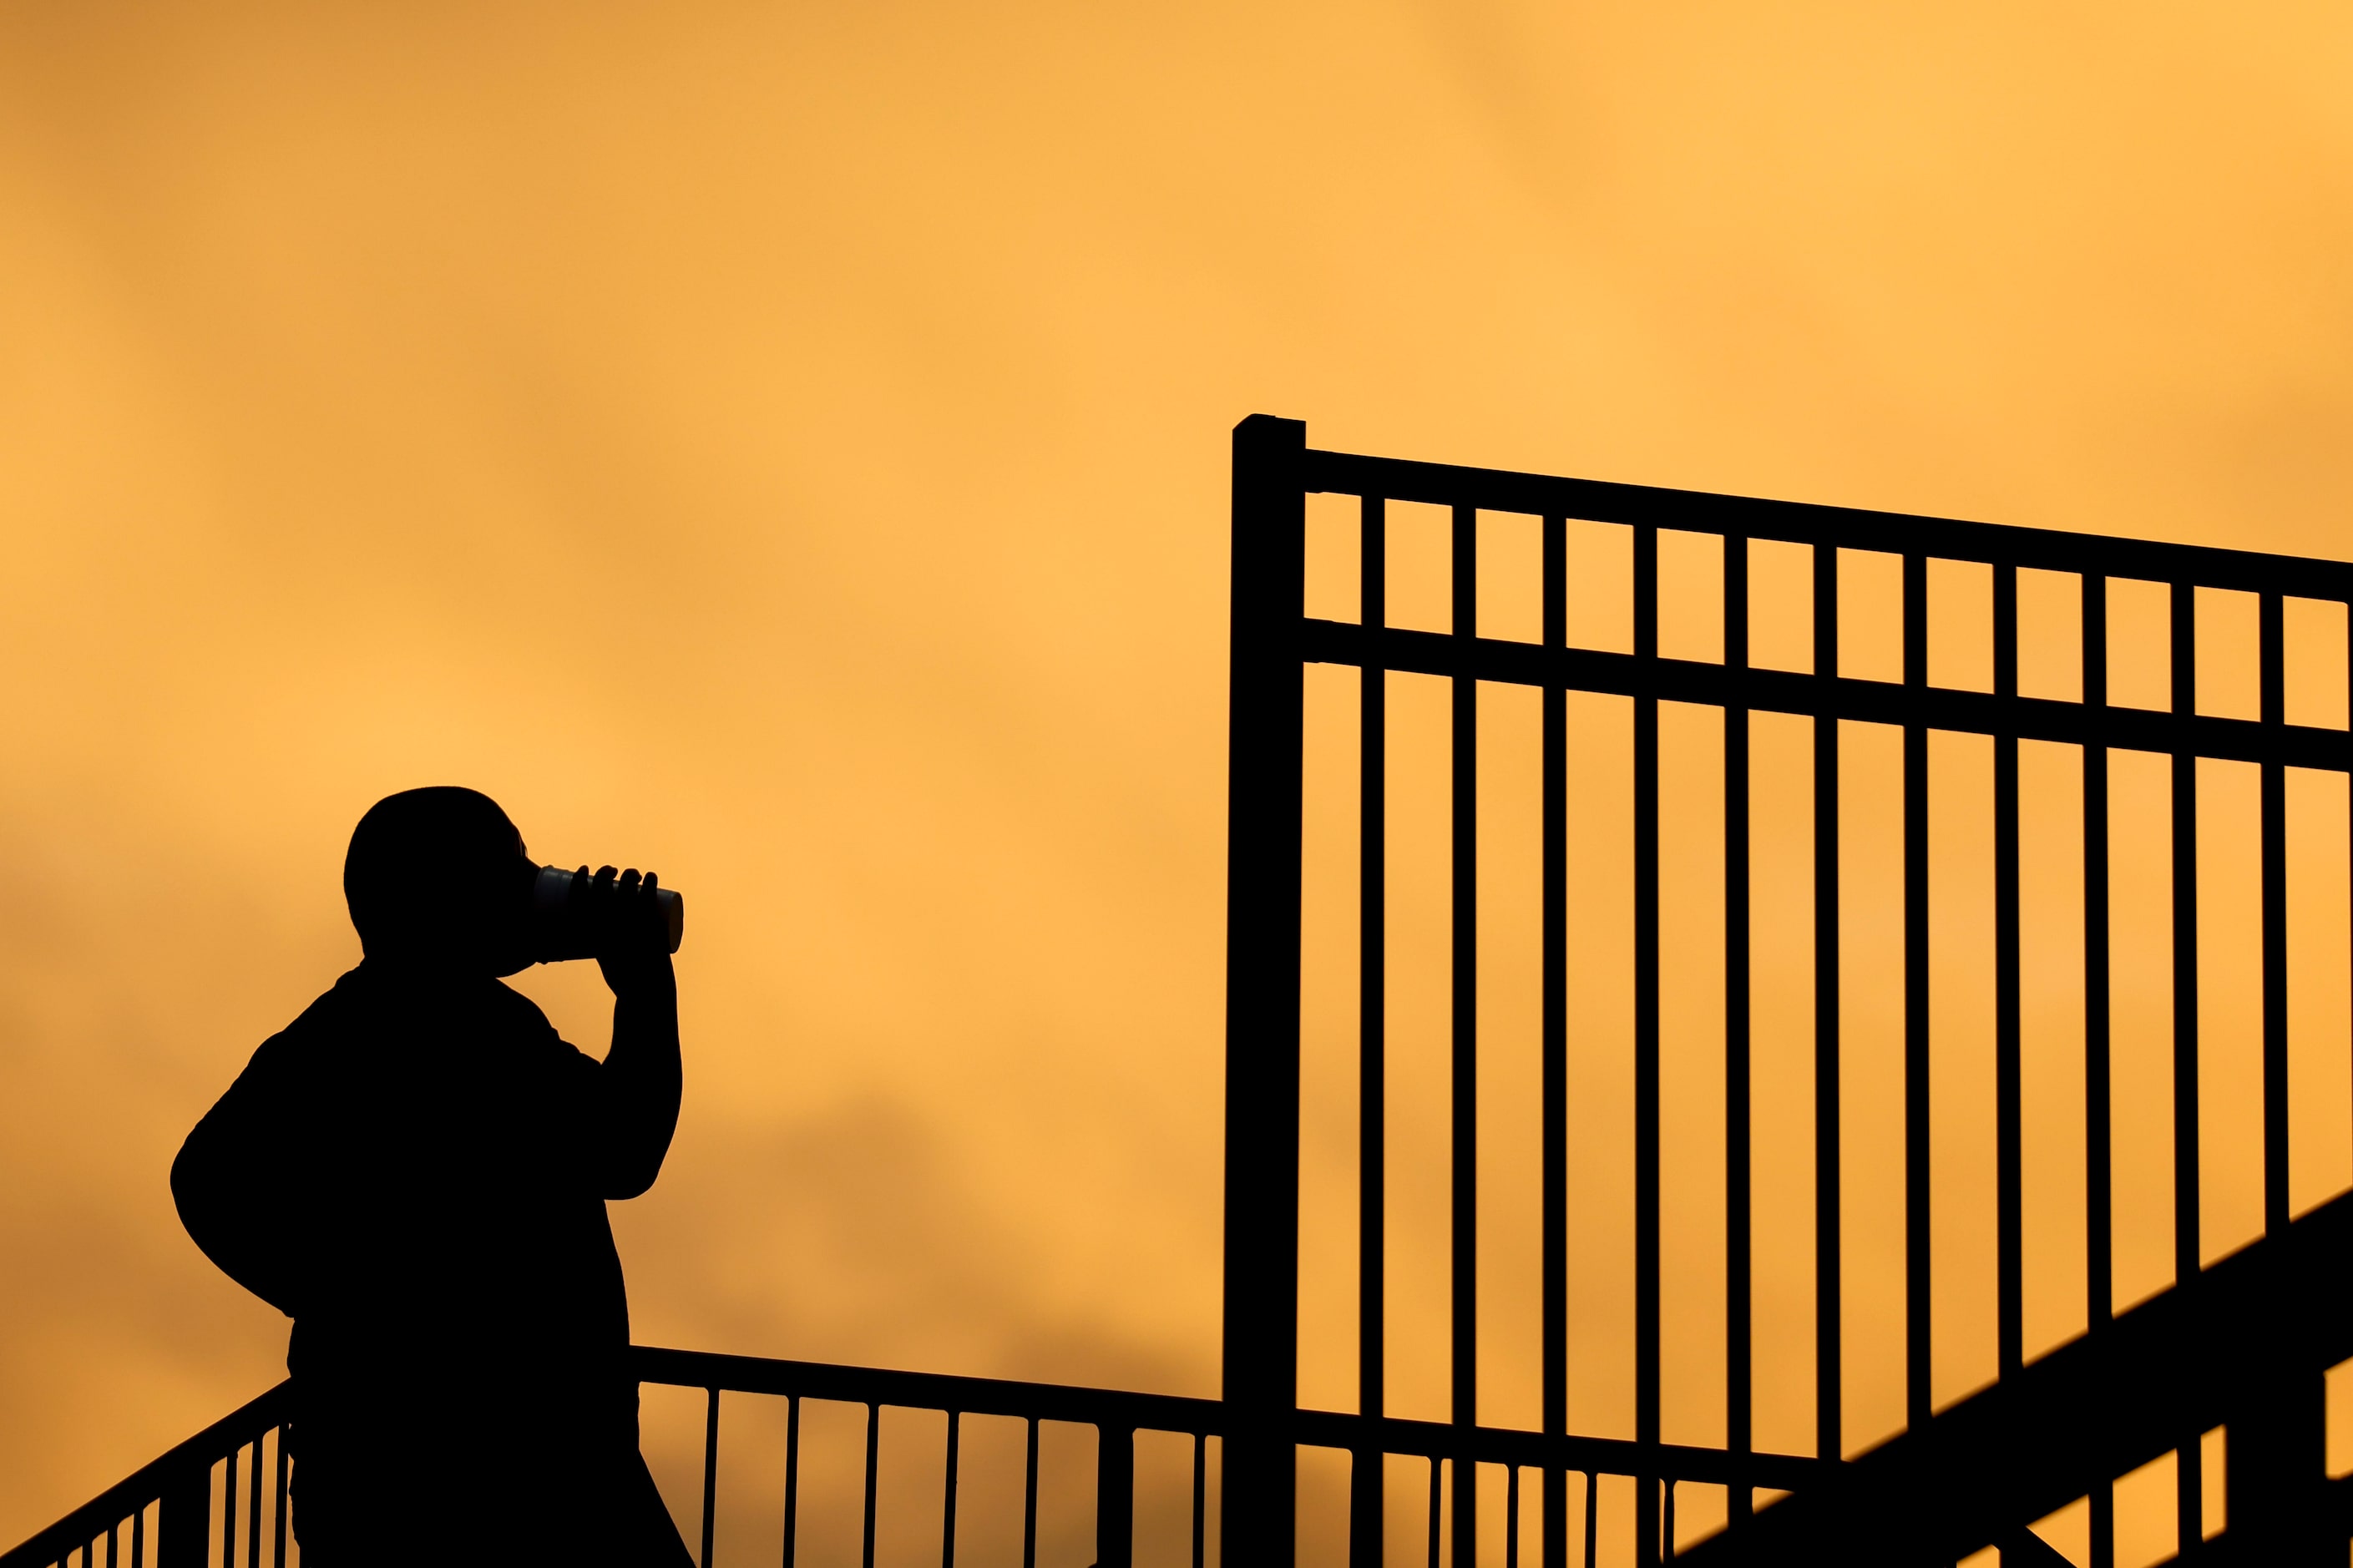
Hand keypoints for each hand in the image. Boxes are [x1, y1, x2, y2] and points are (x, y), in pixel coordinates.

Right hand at [589, 866, 674, 996]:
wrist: (642, 991)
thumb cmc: (621, 976)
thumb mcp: (604, 957)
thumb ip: (601, 943)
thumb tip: (601, 929)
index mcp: (589, 932)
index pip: (577, 897)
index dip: (578, 878)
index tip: (584, 870)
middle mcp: (605, 924)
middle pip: (602, 887)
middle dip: (605, 872)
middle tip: (613, 871)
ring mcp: (627, 923)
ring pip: (627, 888)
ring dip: (631, 874)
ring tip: (635, 874)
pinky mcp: (648, 926)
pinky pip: (648, 898)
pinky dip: (651, 883)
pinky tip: (651, 876)